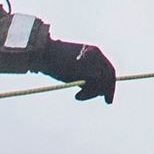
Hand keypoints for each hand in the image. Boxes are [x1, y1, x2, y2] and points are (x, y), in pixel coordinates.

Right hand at [0, 20, 117, 101]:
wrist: (43, 52)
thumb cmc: (55, 61)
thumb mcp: (73, 67)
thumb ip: (86, 74)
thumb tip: (95, 89)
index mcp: (94, 51)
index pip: (109, 68)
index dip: (110, 82)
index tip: (108, 95)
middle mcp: (97, 54)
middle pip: (110, 75)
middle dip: (109, 89)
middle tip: (108, 102)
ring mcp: (93, 60)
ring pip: (103, 81)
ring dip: (94, 93)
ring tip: (78, 96)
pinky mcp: (87, 68)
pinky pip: (95, 84)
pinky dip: (88, 94)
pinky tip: (77, 96)